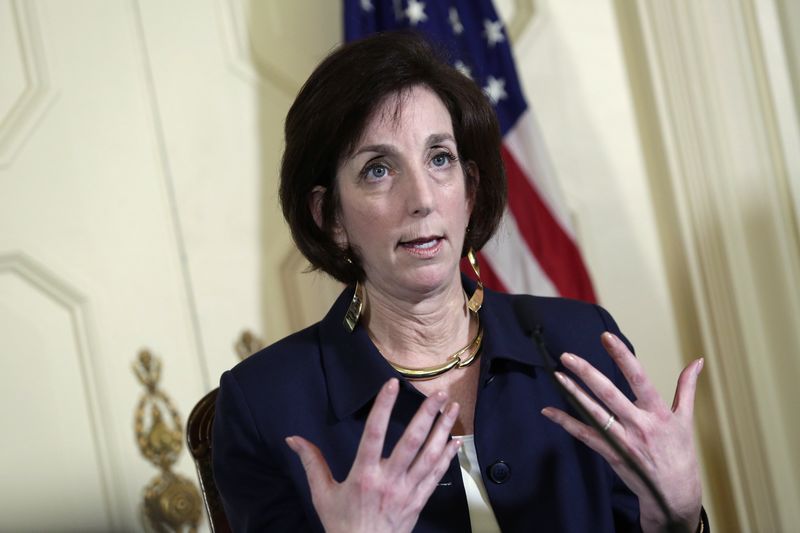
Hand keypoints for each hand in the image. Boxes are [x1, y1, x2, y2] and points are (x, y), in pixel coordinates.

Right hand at [286, 378, 460, 532]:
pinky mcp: (418, 501)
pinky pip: (436, 475)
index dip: (383, 407)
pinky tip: (455, 441)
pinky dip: (447, 457)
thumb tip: (293, 439)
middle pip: (411, 442)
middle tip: (439, 393)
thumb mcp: (322, 494)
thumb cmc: (341, 524)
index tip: (391, 384)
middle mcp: (389, 481)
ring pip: (429, 455)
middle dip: (427, 415)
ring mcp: (407, 491)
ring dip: (442, 430)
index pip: (374, 434)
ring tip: (452, 408)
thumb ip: (311, 463)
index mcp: (364, 476)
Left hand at [541, 332, 702, 532]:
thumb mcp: (686, 419)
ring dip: (573, 394)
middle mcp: (639, 425)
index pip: (639, 379)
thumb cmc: (681, 453)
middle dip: (587, 373)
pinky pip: (585, 436)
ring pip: (594, 413)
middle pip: (610, 394)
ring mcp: (623, 441)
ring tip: (557, 375)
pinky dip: (566, 422)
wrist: (674, 494)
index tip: (606, 337)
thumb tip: (697, 361)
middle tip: (568, 355)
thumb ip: (687, 388)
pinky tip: (549, 411)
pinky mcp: (611, 454)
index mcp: (658, 413)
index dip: (622, 357)